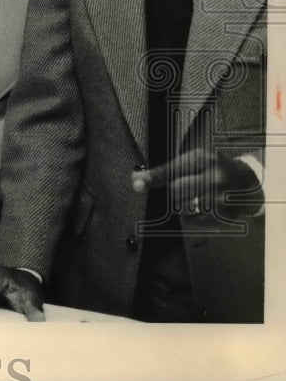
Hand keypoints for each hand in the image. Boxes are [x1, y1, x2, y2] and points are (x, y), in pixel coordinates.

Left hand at [131, 148, 261, 218]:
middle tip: (188, 186)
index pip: (173, 170)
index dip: (153, 178)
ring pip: (183, 208)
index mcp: (205, 159)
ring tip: (196, 196)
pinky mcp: (223, 217)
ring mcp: (221, 199)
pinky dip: (191, 216)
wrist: (244, 182)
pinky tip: (202, 207)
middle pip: (176, 191)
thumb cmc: (212, 168)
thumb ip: (164, 170)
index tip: (136, 184)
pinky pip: (193, 221)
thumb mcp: (191, 160)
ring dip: (182, 204)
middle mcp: (215, 178)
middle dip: (175, 191)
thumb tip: (136, 180)